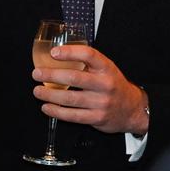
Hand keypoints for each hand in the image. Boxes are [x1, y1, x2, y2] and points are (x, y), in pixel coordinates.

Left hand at [31, 44, 148, 134]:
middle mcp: (105, 84)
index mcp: (106, 68)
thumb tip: (57, 55)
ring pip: (70, 99)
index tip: (53, 52)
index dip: (70, 52)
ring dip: (49, 95)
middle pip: (75, 78)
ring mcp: (101, 102)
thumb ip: (87, 63)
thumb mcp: (106, 69)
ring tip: (37, 91)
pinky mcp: (97, 118)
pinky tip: (46, 107)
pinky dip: (56, 112)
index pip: (89, 55)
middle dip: (52, 75)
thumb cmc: (113, 85)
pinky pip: (73, 116)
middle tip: (37, 74)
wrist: (133, 109)